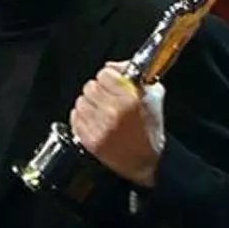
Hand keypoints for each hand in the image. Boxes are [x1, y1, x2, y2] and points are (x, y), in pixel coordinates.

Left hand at [70, 60, 165, 187]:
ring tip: (100, 110)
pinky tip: (94, 120)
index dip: (109, 76)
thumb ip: (133, 75)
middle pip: (90, 86)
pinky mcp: (90, 140)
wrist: (147, 162)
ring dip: (89, 104)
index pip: (104, 74)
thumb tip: (112, 65)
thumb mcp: (153, 95)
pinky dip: (82, 117)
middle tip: (106, 97)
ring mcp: (100, 127)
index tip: (112, 81)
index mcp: (130, 99)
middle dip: (98, 90)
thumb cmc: (151, 128)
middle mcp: (113, 112)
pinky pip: (75, 118)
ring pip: (81, 101)